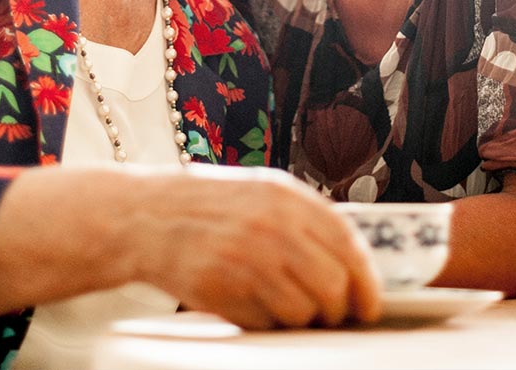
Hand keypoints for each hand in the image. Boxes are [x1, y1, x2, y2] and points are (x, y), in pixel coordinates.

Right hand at [135, 166, 383, 329]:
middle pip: (332, 284)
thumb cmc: (207, 206)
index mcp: (284, 197)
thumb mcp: (260, 192)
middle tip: (331, 314)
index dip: (366, 280)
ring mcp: (244, 259)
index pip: (346, 243)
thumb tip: (352, 261)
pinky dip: (267, 323)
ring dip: (302, 318)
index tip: (369, 303)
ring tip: (284, 306)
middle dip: (338, 309)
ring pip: (302, 311)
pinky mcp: (221, 290)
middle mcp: (269, 226)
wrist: (146, 217)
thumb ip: (305, 218)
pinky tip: (252, 304)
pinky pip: (265, 323)